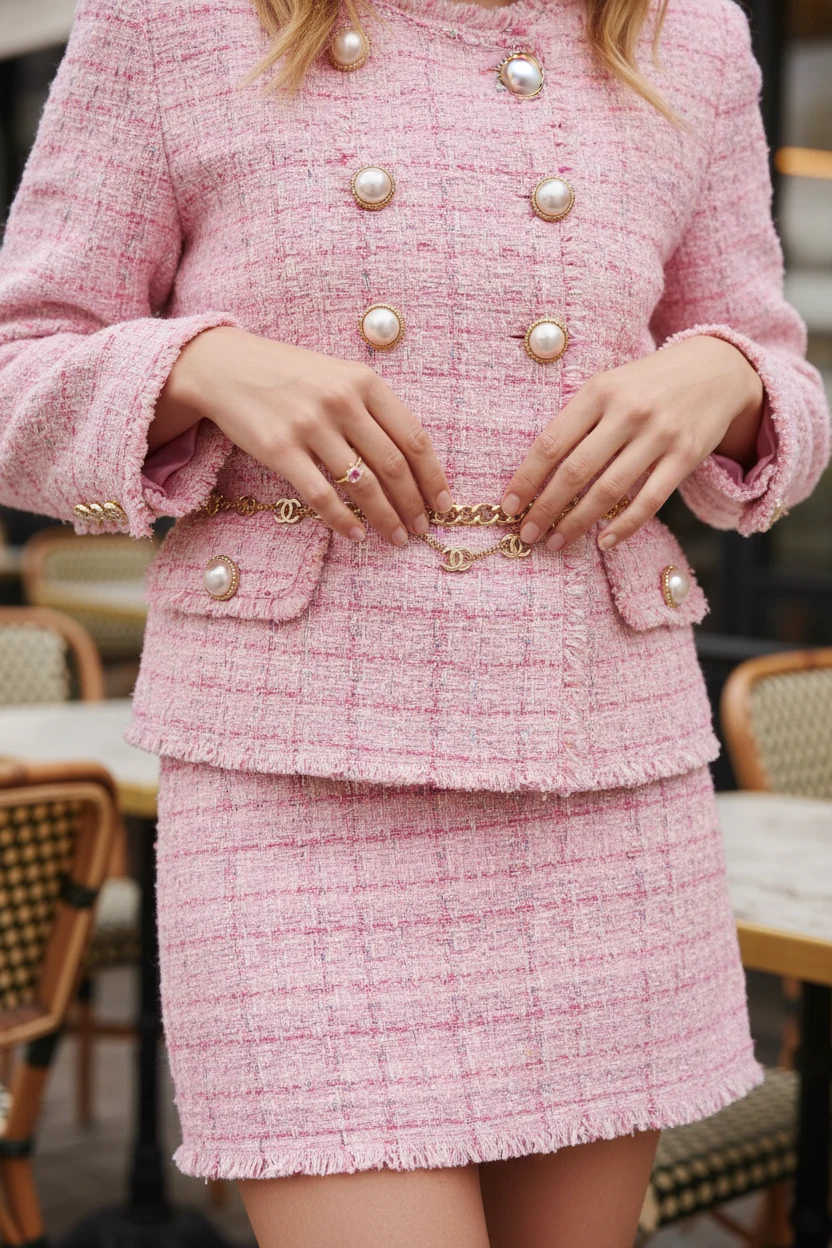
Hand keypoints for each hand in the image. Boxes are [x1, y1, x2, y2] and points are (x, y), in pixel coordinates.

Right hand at [151, 327, 451, 545]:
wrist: (226, 367)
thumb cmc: (290, 376)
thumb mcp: (339, 376)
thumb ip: (374, 409)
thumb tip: (412, 460)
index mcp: (364, 382)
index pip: (413, 437)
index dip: (432, 477)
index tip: (442, 504)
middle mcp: (341, 402)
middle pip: (392, 465)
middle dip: (413, 504)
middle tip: (422, 528)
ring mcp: (310, 426)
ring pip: (362, 484)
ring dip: (385, 518)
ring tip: (396, 537)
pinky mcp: (280, 449)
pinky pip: (321, 495)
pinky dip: (343, 520)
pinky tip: (356, 535)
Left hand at [500, 335, 764, 551]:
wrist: (716, 369)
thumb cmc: (648, 384)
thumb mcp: (609, 385)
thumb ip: (578, 419)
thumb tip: (536, 471)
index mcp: (599, 391)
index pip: (551, 443)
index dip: (526, 479)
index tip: (508, 505)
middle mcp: (627, 412)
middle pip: (575, 470)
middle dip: (545, 507)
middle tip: (527, 533)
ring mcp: (658, 434)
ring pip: (608, 490)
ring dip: (577, 522)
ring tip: (557, 541)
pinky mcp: (685, 456)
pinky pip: (649, 500)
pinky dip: (624, 526)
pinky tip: (603, 541)